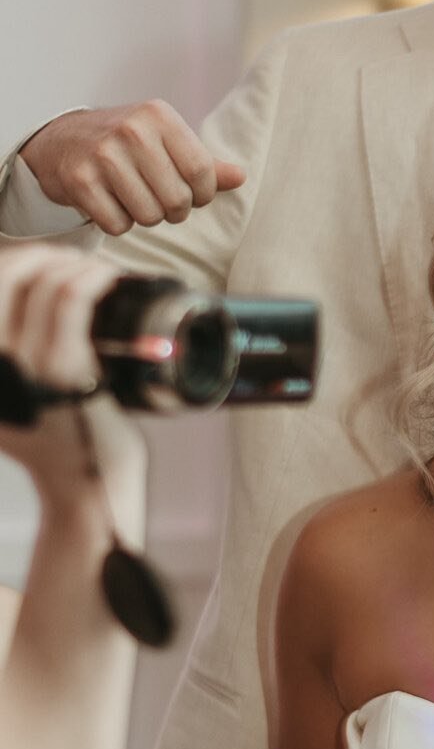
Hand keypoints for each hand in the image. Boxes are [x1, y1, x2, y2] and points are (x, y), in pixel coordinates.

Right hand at [0, 244, 141, 502]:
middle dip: (46, 256)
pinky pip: (71, 304)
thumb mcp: (16, 404)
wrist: (88, 492)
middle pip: (10, 276)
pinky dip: (91, 279)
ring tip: (98, 273)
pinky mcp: (65, 372)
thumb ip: (10, 367)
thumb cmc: (64, 444)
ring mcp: (27, 366)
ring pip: (46, 284)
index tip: (47, 263)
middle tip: (76, 264)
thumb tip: (20, 320)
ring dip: (77, 265)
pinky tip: (108, 279)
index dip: (17, 262)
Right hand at [20, 103, 244, 234]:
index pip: (202, 171)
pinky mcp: (80, 180)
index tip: (194, 195)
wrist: (62, 141)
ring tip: (134, 198)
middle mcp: (131, 130)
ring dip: (145, 217)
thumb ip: (204, 162)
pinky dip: (118, 223)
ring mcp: (103, 155)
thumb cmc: (124, 143)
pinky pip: (117, 225)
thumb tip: (240, 177)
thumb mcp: (165, 140)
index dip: (203, 194)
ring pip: (148, 216)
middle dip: (174, 210)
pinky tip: (110, 203)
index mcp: (159, 116)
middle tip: (160, 200)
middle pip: (177, 199)